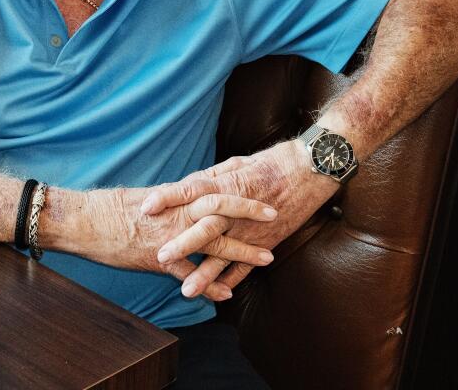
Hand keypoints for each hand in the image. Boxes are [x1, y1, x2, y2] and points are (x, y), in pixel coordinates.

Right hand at [76, 178, 277, 297]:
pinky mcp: (157, 258)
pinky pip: (189, 274)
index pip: (211, 184)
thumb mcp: (144, 197)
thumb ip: (169, 198)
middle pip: (219, 207)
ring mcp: (169, 236)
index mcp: (173, 196)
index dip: (236, 182)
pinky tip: (227, 294)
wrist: (83, 220)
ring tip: (267, 257)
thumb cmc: (109, 209)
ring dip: (241, 250)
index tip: (257, 177)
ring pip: (213, 242)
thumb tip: (184, 195)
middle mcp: (175, 213)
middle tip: (275, 214)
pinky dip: (209, 285)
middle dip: (249, 211)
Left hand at [139, 140, 338, 298]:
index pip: (191, 190)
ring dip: (205, 273)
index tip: (146, 207)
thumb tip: (187, 186)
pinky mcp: (267, 242)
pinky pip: (248, 266)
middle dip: (182, 244)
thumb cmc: (272, 163)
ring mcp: (252, 229)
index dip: (168, 198)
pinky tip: (218, 294)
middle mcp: (236, 210)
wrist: (310, 171)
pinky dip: (233, 280)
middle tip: (160, 256)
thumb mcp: (237, 163)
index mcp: (227, 184)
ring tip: (186, 290)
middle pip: (205, 228)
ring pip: (225, 255)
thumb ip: (211, 178)